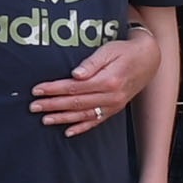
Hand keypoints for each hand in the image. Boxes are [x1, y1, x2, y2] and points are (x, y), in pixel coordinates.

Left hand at [35, 33, 153, 135]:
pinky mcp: (115, 109)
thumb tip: (75, 74)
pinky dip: (82, 127)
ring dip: (63, 118)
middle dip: (53, 105)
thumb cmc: (125, 52)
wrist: (148, 60)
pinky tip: (68, 132)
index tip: (37, 90)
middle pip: (76, 103)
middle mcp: (111, 97)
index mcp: (108, 81)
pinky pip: (96, 121)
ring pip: (84, 115)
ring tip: (45, 119)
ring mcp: (113, 105)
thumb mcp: (108, 51)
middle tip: (34, 106)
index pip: (74, 87)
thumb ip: (92, 63)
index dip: (54, 89)